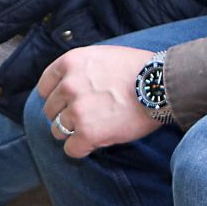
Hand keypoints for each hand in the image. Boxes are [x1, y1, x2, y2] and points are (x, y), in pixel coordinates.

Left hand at [35, 45, 161, 157]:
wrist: (161, 85)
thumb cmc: (139, 69)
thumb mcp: (102, 55)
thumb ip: (81, 69)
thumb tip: (70, 83)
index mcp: (70, 63)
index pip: (45, 86)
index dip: (55, 98)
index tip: (67, 104)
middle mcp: (68, 85)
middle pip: (50, 110)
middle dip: (65, 116)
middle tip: (87, 117)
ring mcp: (77, 110)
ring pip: (58, 131)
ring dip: (74, 133)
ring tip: (95, 129)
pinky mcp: (88, 133)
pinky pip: (71, 150)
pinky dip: (81, 150)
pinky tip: (95, 143)